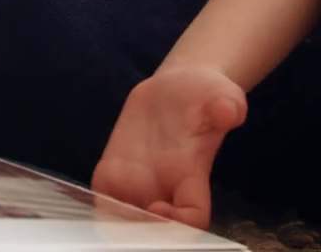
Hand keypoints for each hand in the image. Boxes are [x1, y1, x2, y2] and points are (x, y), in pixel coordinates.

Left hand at [90, 65, 246, 229]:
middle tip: (125, 214)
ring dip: (117, 222)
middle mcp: (165, 187)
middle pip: (157, 228)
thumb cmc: (205, 96)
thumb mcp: (221, 94)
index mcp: (191, 175)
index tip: (159, 209)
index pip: (192, 218)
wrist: (177, 90)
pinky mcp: (116, 170)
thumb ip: (227, 104)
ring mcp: (139, 181)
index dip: (178, 224)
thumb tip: (229, 110)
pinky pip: (105, 198)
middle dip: (143, 231)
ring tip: (108, 206)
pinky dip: (100, 204)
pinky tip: (92, 196)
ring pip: (127, 219)